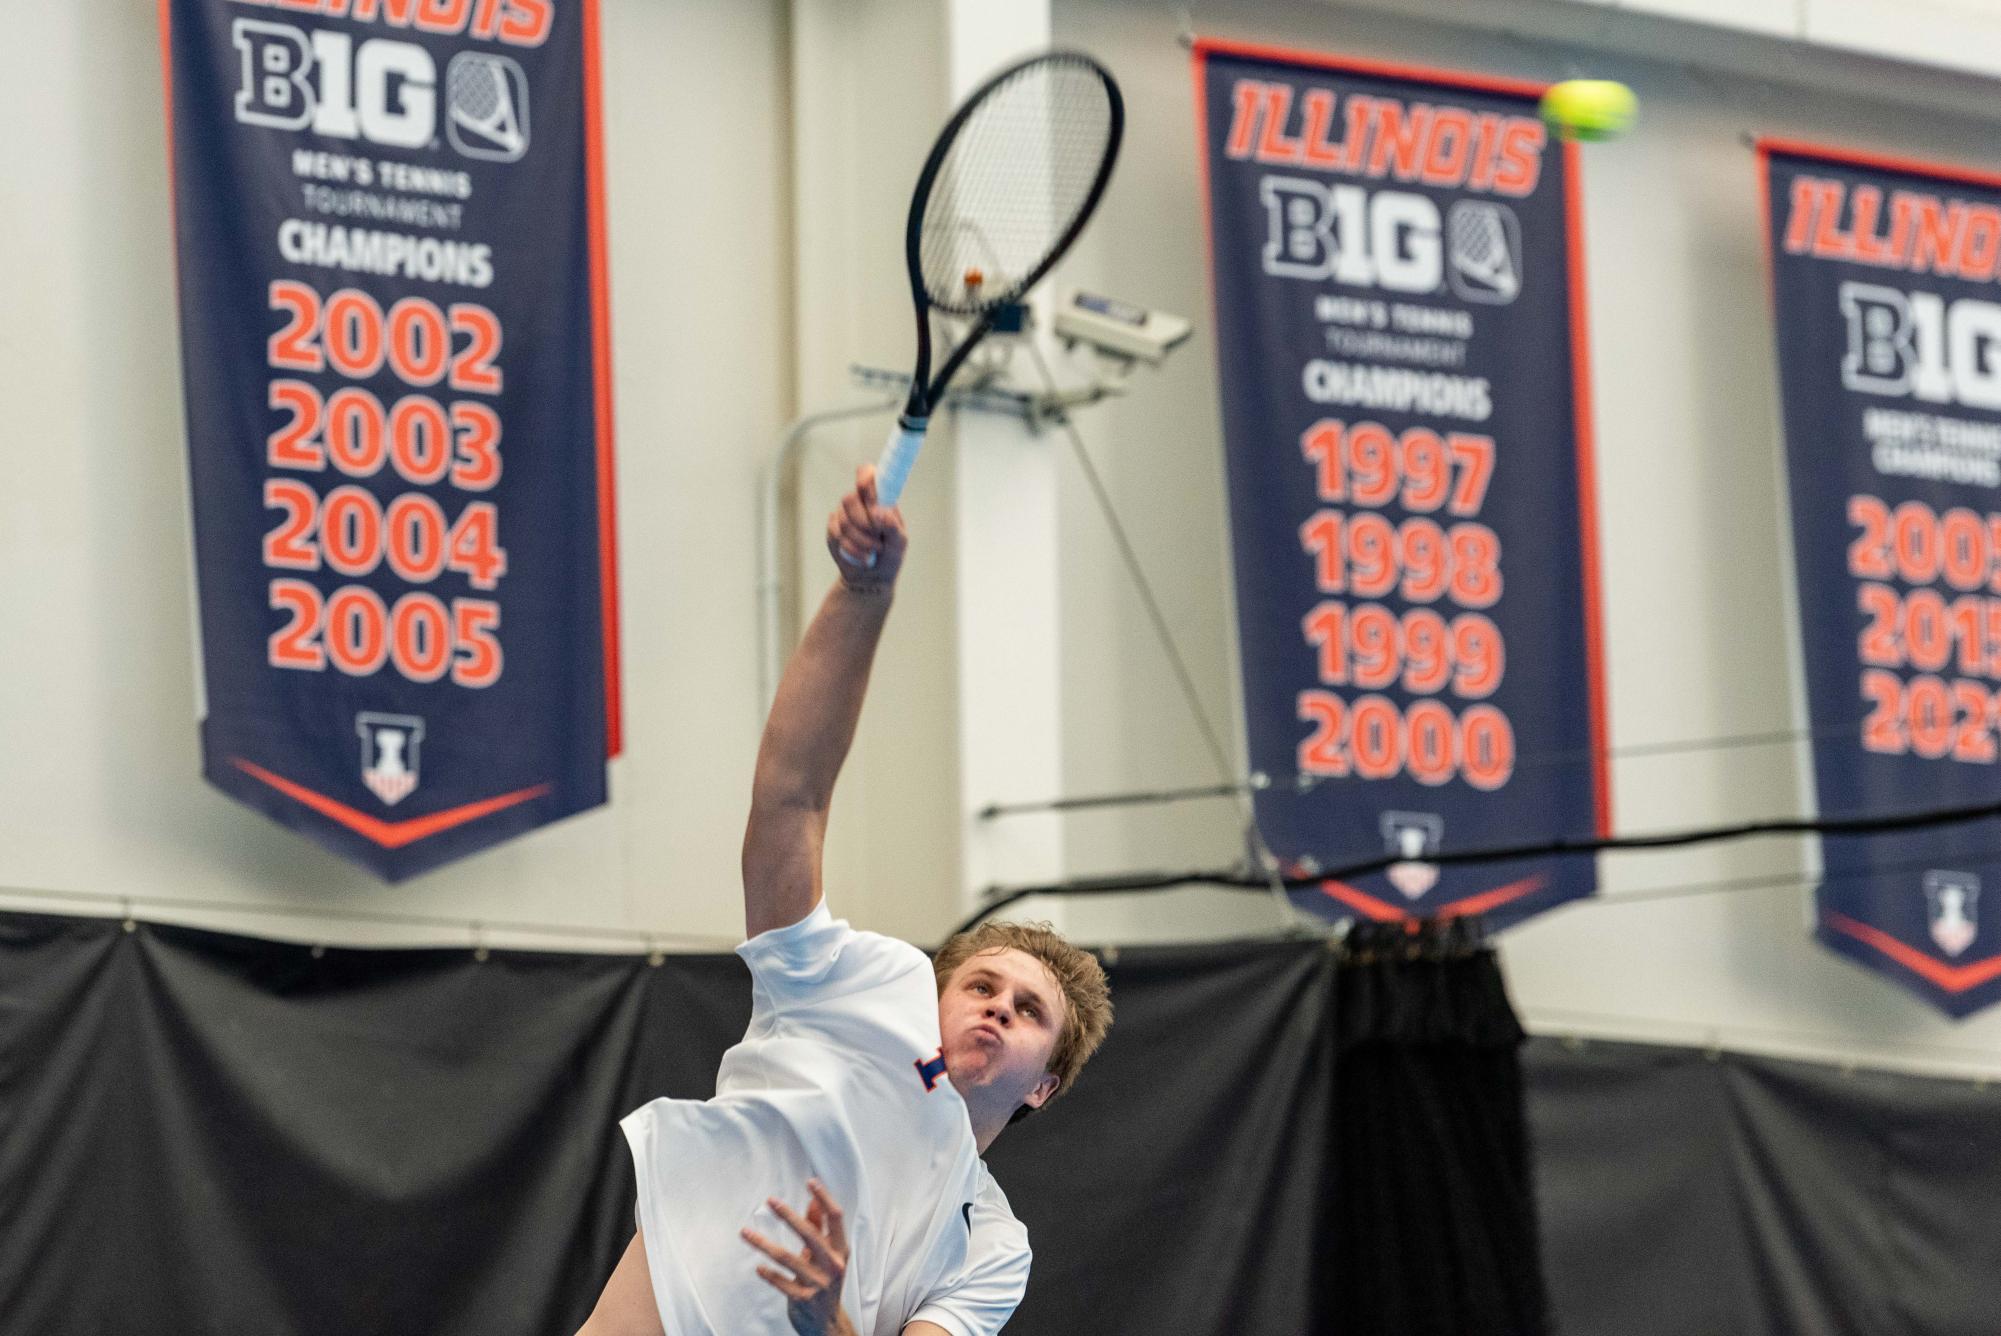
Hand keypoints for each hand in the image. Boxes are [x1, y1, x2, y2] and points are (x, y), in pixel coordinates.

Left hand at [742, 1179, 851, 1334]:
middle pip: (810, 1234)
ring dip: (763, 1244)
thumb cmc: (825, 1282)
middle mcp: (833, 1265)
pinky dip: (769, 1274)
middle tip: (771, 1201)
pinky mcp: (804, 1299)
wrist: (827, 1323)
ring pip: (787, 1258)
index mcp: (840, 1250)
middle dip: (788, 1215)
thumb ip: (820, 1230)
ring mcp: (819, 1283)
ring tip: (745, 1233)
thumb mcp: (827, 1255)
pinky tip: (758, 1267)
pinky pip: (782, 1283)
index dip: (825, 1198)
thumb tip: (813, 1202)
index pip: (835, 1219)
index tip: (811, 1182)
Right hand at [826, 465, 906, 591]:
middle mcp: (859, 502)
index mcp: (879, 498)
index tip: (867, 490)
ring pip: (844, 520)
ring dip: (862, 540)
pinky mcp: (833, 530)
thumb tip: (880, 513)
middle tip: (878, 534)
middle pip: (850, 498)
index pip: (867, 474)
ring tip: (874, 550)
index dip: (865, 477)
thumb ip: (893, 526)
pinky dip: (853, 549)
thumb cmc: (889, 556)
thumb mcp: (899, 543)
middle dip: (864, 520)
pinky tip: (863, 557)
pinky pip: (837, 535)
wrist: (872, 579)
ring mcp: (843, 515)